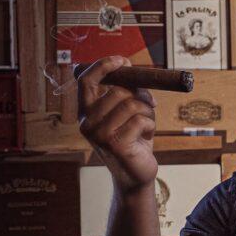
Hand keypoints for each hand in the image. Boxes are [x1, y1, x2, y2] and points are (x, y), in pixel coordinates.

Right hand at [77, 56, 158, 194]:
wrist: (136, 175)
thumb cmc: (133, 141)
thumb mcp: (127, 113)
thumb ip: (126, 93)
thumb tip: (135, 73)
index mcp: (86, 112)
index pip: (85, 80)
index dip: (104, 65)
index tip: (124, 61)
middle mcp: (87, 123)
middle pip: (118, 90)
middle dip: (140, 94)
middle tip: (149, 107)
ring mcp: (99, 134)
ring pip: (132, 104)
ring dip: (147, 111)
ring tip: (146, 125)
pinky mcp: (115, 144)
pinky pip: (140, 120)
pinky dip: (150, 125)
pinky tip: (146, 137)